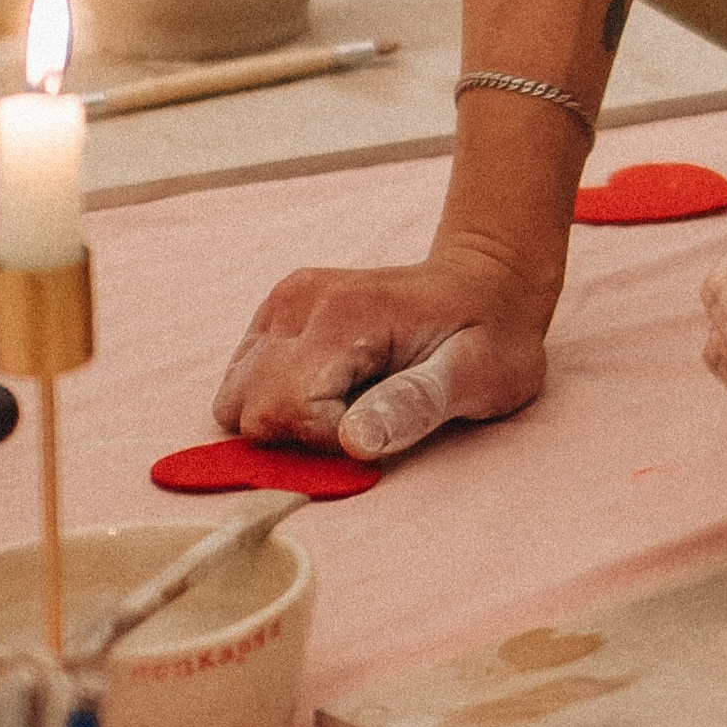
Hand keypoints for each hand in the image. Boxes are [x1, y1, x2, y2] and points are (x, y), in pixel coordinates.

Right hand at [213, 239, 552, 461]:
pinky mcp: (276, 313)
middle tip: (367, 415)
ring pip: (238, 399)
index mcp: (342, 315)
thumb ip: (415, 404)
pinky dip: (276, 401)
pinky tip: (330, 390)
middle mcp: (299, 300)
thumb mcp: (476, 377)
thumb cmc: (488, 339)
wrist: (486, 285)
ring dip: (284, 419)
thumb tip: (354, 441)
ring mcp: (283, 303)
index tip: (381, 424)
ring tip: (348, 402)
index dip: (327, 441)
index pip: (284, 411)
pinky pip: (243, 382)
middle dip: (301, 435)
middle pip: (252, 409)